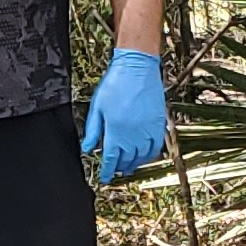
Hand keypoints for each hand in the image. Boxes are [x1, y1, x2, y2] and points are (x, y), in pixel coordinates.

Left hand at [80, 50, 166, 183]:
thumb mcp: (98, 107)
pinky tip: (144, 156)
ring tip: (128, 167)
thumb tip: (87, 148)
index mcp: (116, 131)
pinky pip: (156, 147)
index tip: (104, 177)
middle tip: (115, 171)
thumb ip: (93, 130)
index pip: (111, 159)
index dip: (107, 171)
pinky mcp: (158, 124)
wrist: (137, 67)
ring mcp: (147, 130)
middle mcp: (133, 134)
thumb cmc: (116, 83)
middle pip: (126, 159)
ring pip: (142, 156)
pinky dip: (149, 155)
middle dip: (119, 167)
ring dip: (134, 164)